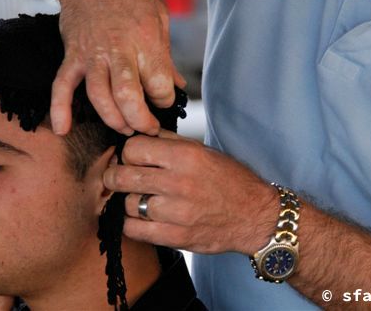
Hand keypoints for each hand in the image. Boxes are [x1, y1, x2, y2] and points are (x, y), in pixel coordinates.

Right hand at [50, 0, 185, 135]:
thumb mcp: (158, 15)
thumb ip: (165, 54)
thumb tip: (177, 84)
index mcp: (145, 38)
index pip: (159, 82)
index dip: (165, 98)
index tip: (165, 99)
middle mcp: (118, 48)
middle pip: (128, 95)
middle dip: (140, 119)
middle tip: (149, 128)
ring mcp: (92, 53)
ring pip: (98, 96)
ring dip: (112, 119)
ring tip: (124, 128)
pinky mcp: (72, 54)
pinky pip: (62, 85)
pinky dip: (60, 108)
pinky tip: (63, 128)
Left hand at [103, 131, 279, 254]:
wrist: (254, 215)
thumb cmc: (229, 179)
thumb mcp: (202, 150)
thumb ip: (168, 141)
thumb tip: (137, 133)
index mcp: (185, 156)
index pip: (133, 148)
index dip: (128, 152)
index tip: (131, 158)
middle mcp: (179, 182)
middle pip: (123, 176)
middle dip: (115, 176)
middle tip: (118, 177)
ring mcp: (177, 212)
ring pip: (126, 204)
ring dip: (127, 201)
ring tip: (138, 198)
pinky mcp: (176, 237)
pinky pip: (134, 230)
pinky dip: (131, 223)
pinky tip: (141, 217)